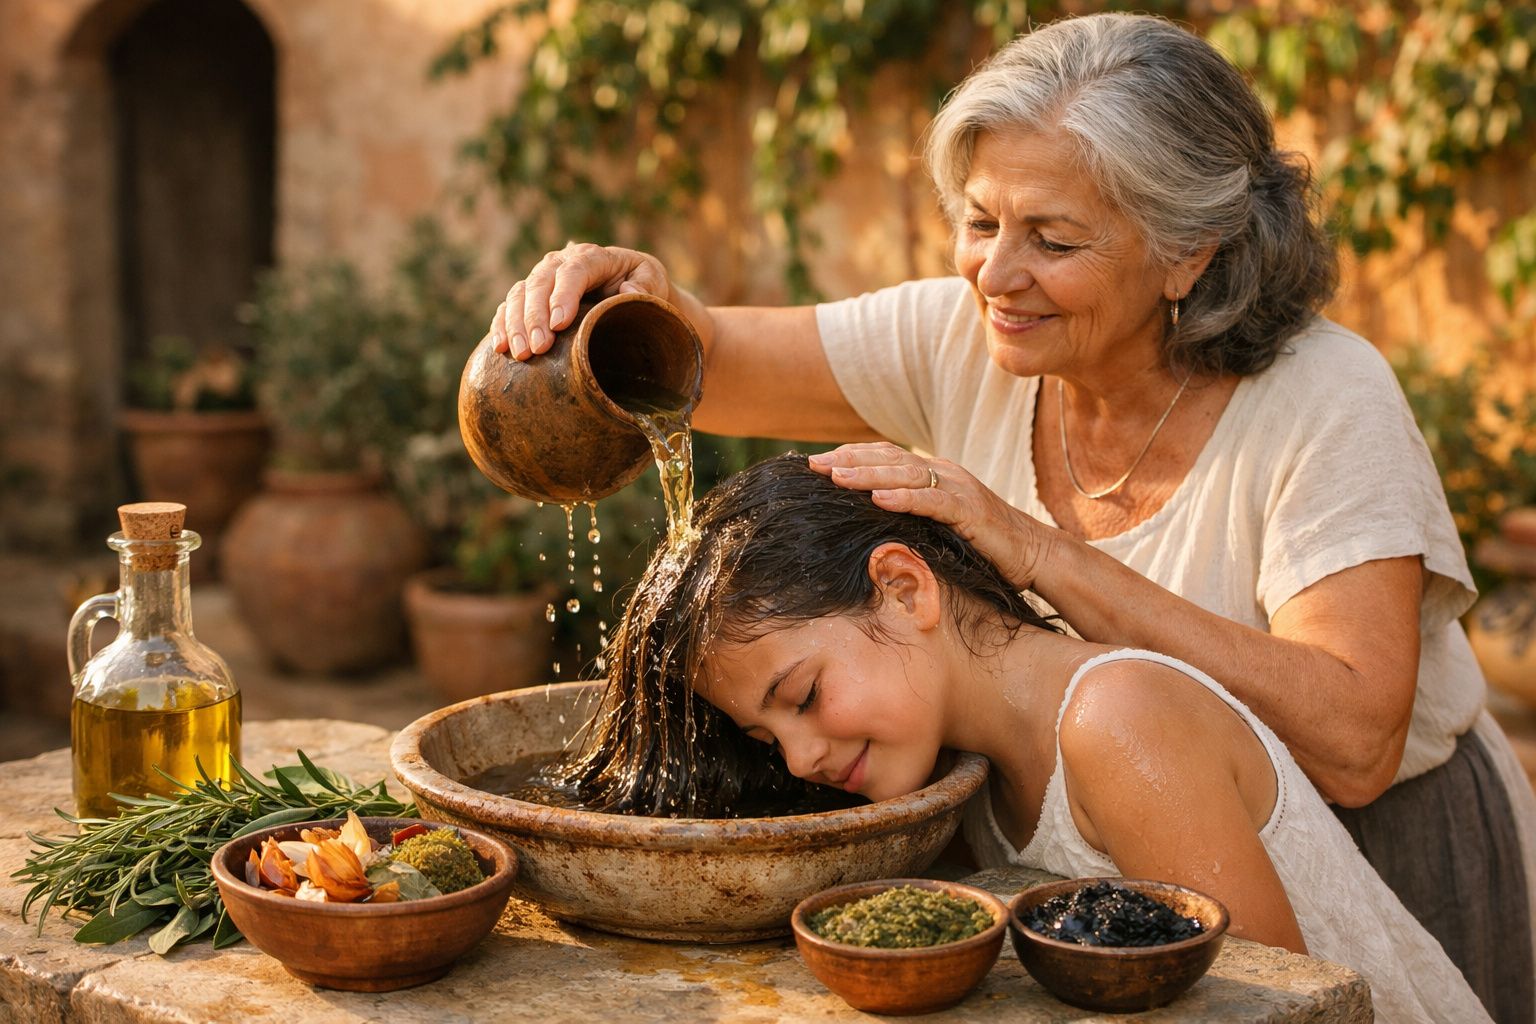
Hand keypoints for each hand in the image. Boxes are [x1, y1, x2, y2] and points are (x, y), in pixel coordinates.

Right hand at [490, 243, 673, 360]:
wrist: (629, 291)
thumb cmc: (643, 286)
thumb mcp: (654, 282)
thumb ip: (646, 285)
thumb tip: (628, 290)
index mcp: (593, 257)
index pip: (573, 271)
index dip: (563, 295)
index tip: (559, 324)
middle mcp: (561, 262)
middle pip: (540, 283)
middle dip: (534, 317)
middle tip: (538, 349)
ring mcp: (543, 279)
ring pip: (519, 294)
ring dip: (515, 325)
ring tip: (520, 354)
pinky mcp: (530, 297)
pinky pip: (508, 307)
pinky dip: (502, 325)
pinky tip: (500, 348)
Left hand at [808, 443, 1056, 590]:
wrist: (1034, 554)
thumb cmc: (985, 546)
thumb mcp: (940, 527)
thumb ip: (912, 517)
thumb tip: (872, 522)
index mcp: (936, 475)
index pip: (886, 457)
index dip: (852, 456)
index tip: (818, 463)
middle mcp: (946, 474)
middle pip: (889, 459)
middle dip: (849, 460)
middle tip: (814, 465)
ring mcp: (960, 489)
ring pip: (907, 474)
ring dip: (869, 474)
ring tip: (837, 477)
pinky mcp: (971, 511)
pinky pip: (933, 501)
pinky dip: (905, 497)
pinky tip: (879, 498)